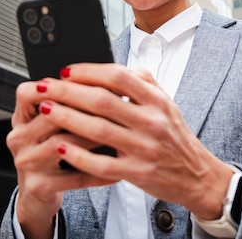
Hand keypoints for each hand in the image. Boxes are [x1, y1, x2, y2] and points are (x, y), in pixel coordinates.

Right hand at [6, 79, 117, 237]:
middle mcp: (19, 139)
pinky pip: (74, 177)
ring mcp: (27, 163)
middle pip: (50, 116)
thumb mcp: (49, 129)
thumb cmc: (50, 155)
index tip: (82, 81)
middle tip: (112, 104)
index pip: (27, 94)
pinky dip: (98, 173)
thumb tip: (105, 83)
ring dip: (91, 138)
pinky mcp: (38, 186)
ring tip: (116, 133)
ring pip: (61, 144)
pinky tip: (117, 171)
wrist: (36, 196)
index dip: (53, 85)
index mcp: (22, 119)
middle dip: (83, 109)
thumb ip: (65, 106)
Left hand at [34, 63, 234, 219]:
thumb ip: (143, 82)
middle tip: (45, 86)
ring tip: (45, 109)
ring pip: (97, 130)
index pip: (118, 77)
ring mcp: (144, 148)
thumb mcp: (167, 103)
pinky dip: (78, 155)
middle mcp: (151, 122)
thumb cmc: (174, 136)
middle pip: (102, 101)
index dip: (88, 71)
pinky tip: (60, 147)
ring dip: (66, 118)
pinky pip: (101, 164)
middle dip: (68, 92)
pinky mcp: (137, 173)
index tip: (66, 70)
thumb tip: (114, 67)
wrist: (197, 175)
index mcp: (157, 100)